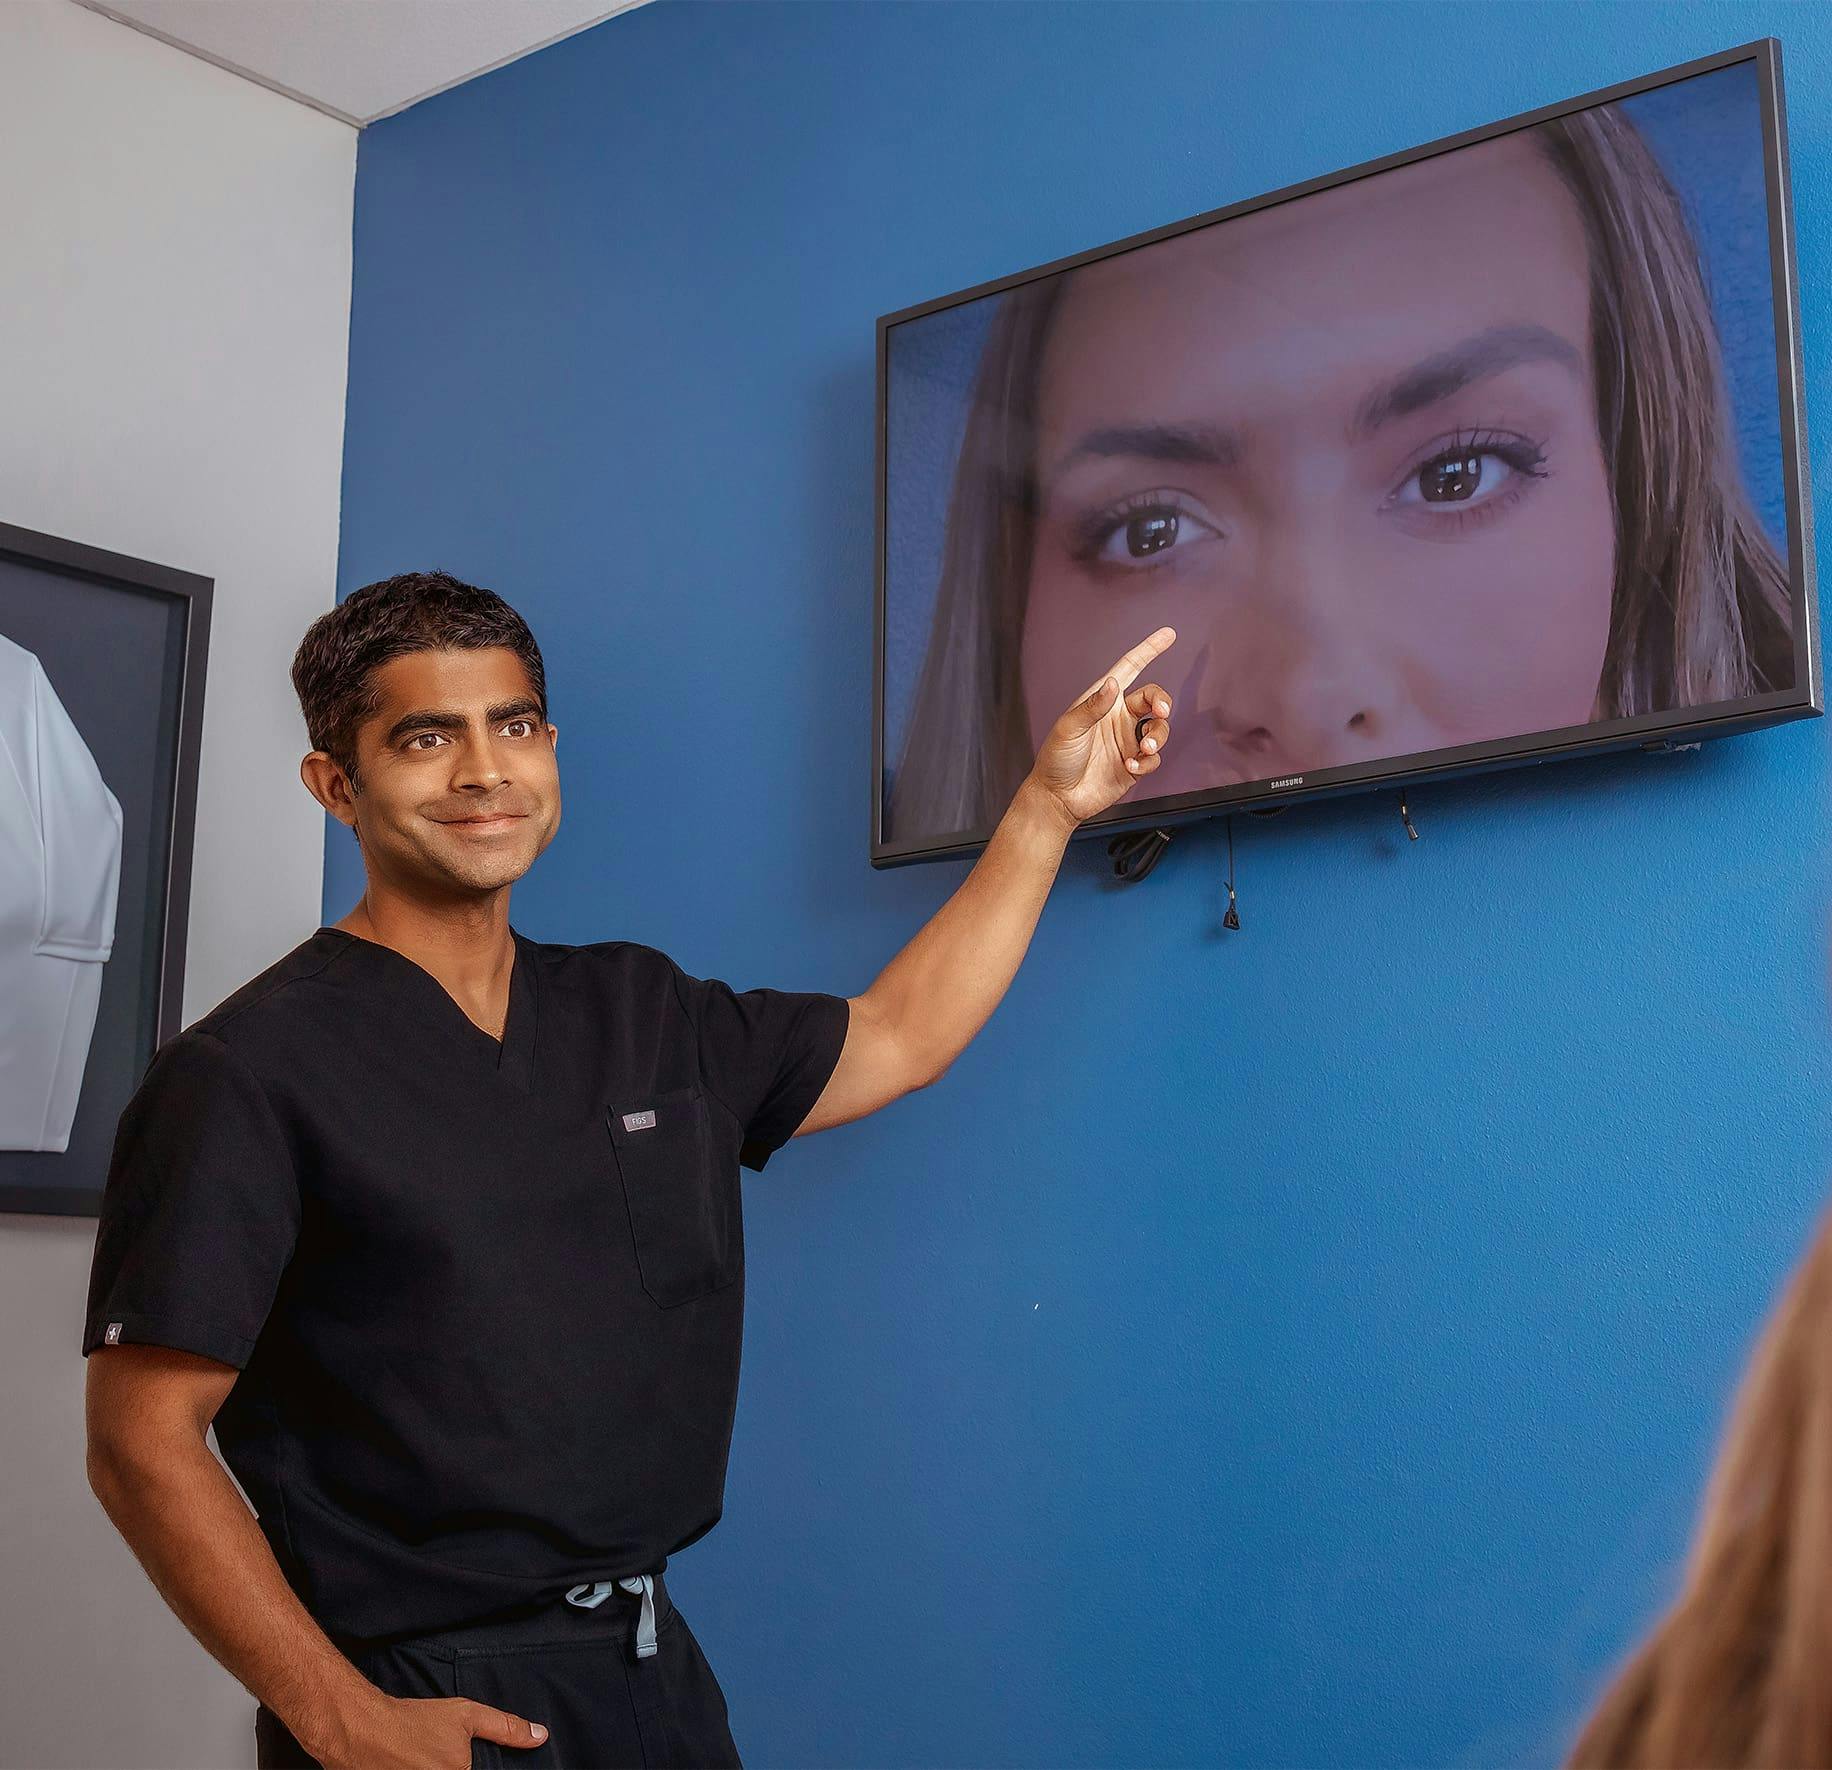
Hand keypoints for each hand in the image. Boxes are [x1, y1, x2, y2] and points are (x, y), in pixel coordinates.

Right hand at [313, 1689, 549, 1768]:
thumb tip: (541, 1737)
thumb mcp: (466, 1716)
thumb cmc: (416, 1722)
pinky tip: (418, 1765)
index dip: (485, 1769)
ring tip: (427, 1758)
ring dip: (440, 1769)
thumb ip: (505, 1729)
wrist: (363, 1731)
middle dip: (462, 1767)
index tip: (469, 1759)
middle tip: (441, 1755)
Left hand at [1025, 627, 1176, 827]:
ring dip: (1159, 735)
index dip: (1148, 650)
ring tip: (1144, 749)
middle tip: (1161, 711)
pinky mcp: (1135, 765)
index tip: (1168, 634)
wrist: (1058, 798)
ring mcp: (1128, 741)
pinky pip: (1154, 758)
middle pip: (1153, 698)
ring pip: (1160, 728)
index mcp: (1103, 702)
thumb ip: (1092, 707)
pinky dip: (1148, 761)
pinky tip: (1131, 767)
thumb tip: (1114, 684)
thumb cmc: (1056, 760)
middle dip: (1162, 701)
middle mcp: (1119, 718)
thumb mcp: (1068, 729)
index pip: (1129, 669)